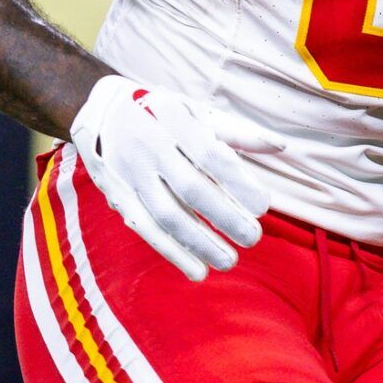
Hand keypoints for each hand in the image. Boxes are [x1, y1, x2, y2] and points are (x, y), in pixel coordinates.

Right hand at [66, 75, 283, 280]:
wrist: (102, 112)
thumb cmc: (165, 114)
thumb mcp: (198, 111)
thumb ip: (238, 131)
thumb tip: (280, 146)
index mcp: (175, 121)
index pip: (211, 155)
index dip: (238, 182)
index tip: (264, 206)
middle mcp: (150, 148)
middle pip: (191, 189)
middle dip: (224, 217)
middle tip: (253, 238)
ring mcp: (131, 175)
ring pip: (167, 216)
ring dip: (199, 243)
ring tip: (229, 261)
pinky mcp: (119, 198)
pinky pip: (146, 230)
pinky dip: (172, 253)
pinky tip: (197, 270)